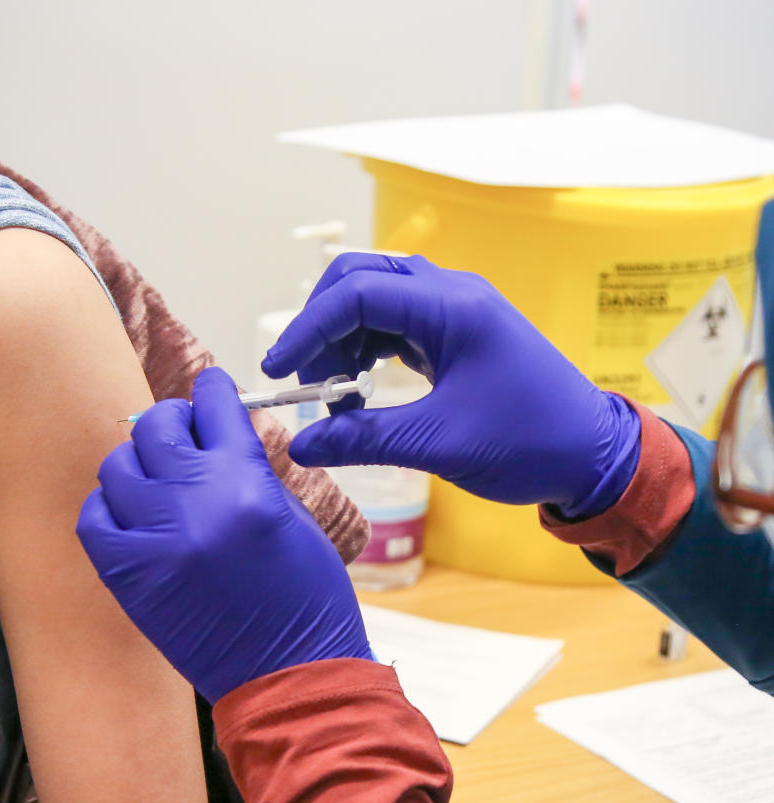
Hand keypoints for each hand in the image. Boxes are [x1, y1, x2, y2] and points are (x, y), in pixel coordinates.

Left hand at [76, 367, 371, 703]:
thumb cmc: (304, 598)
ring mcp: (154, 540)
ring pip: (117, 466)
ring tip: (156, 481)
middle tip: (181, 435)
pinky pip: (93, 518)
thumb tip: (212, 433)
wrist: (289, 677)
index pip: (215, 405)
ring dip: (138, 465)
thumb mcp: (289, 515)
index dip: (211, 392)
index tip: (207, 390)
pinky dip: (108, 508)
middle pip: (156, 427)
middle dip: (171, 423)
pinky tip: (131, 516)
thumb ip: (247, 468)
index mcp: (246, 483)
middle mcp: (195, 504)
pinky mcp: (127, 577)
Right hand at [262, 253, 640, 513]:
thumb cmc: (530, 443)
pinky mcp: (454, 332)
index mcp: (453, 307)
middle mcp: (452, 294)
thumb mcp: (438, 444)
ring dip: (341, 340)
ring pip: (373, 298)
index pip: (357, 294)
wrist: (592, 456)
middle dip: (320, 326)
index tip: (278, 371)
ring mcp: (454, 310)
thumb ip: (362, 439)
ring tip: (334, 396)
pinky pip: (393, 322)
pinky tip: (358, 390)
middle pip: (359, 278)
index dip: (307, 330)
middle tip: (304, 381)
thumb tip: (301, 445)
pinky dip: (364, 349)